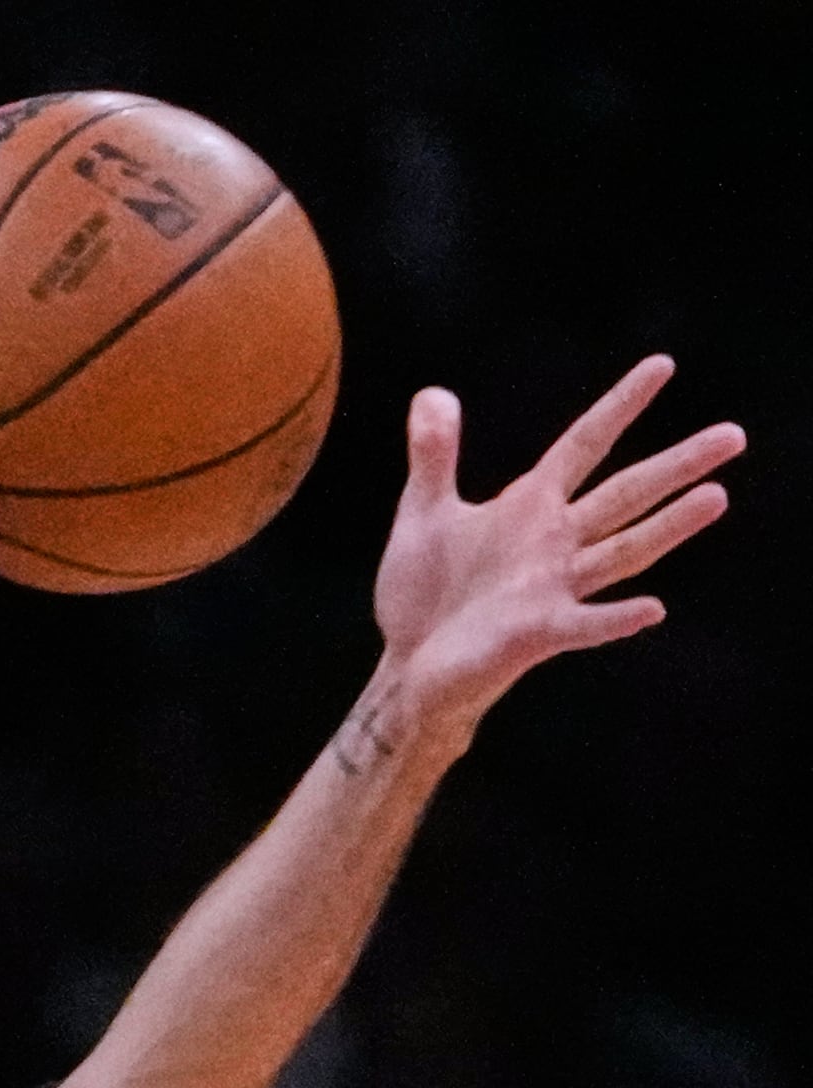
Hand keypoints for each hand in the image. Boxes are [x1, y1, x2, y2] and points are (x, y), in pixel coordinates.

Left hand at [369, 354, 742, 743]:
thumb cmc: (424, 589)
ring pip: (622, 551)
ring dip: (667, 527)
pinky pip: (586, 624)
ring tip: (716, 496)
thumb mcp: (423, 511)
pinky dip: (616, 618)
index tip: (662, 365)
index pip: (585, 444)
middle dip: (677, 465)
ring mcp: (552, 589)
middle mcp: (554, 543)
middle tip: (734, 434)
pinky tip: (653, 608)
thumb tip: (432, 393)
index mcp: (529, 506)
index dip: (620, 405)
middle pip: (626, 494)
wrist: (410, 664)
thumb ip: (434, 454)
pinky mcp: (538, 634)